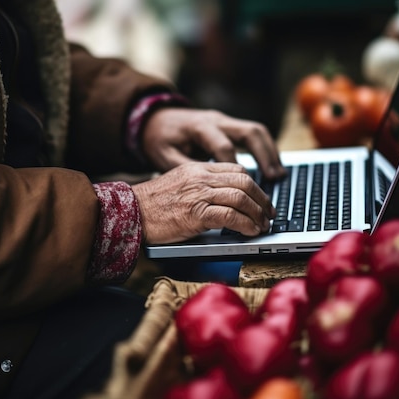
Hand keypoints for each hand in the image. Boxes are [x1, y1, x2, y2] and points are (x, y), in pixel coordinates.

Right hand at [132, 161, 275, 243]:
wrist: (130, 212)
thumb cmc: (152, 204)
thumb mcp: (179, 183)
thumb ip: (201, 185)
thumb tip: (227, 199)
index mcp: (197, 168)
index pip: (236, 169)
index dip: (254, 185)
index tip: (260, 199)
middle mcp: (200, 177)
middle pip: (244, 180)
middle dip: (262, 199)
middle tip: (268, 213)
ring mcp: (198, 194)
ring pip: (241, 196)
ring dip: (257, 213)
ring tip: (262, 225)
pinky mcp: (196, 213)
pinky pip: (230, 216)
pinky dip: (245, 224)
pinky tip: (250, 231)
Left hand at [141, 108, 284, 179]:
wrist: (155, 117)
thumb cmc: (159, 139)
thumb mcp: (163, 156)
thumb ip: (185, 169)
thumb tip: (207, 189)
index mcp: (199, 127)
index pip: (223, 147)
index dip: (234, 169)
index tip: (241, 191)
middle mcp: (216, 120)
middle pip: (248, 132)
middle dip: (264, 155)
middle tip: (273, 177)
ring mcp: (224, 120)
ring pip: (256, 130)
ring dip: (270, 152)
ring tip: (278, 175)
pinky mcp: (228, 125)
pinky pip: (253, 133)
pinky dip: (265, 149)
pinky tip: (272, 167)